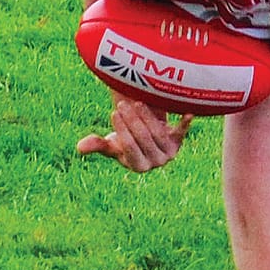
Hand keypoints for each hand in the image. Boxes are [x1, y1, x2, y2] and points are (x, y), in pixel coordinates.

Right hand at [77, 99, 191, 172]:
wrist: (147, 140)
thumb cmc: (125, 142)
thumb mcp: (111, 145)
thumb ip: (97, 145)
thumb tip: (80, 147)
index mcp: (138, 167)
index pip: (130, 146)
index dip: (122, 129)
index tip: (114, 113)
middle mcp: (156, 163)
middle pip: (144, 137)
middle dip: (133, 119)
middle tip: (123, 104)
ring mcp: (169, 153)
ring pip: (158, 132)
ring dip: (148, 116)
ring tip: (137, 101)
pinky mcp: (179, 141)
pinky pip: (182, 132)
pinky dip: (185, 123)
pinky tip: (189, 113)